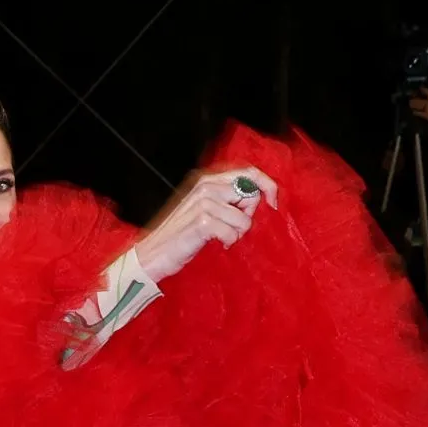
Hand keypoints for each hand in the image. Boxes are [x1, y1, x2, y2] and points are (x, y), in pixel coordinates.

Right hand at [133, 166, 277, 285]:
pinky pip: (234, 231)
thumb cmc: (181, 236)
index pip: (249, 172)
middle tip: (232, 227)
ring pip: (244, 217)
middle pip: (250, 193)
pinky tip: (216, 242)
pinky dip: (229, 241)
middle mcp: (206, 186)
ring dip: (237, 232)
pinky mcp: (202, 221)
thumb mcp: (204, 210)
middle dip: (249, 214)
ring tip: (220, 237)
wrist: (153, 254)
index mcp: (207, 180)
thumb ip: (227, 199)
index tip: (274, 203)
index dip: (267, 186)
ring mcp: (203, 202)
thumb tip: (257, 198)